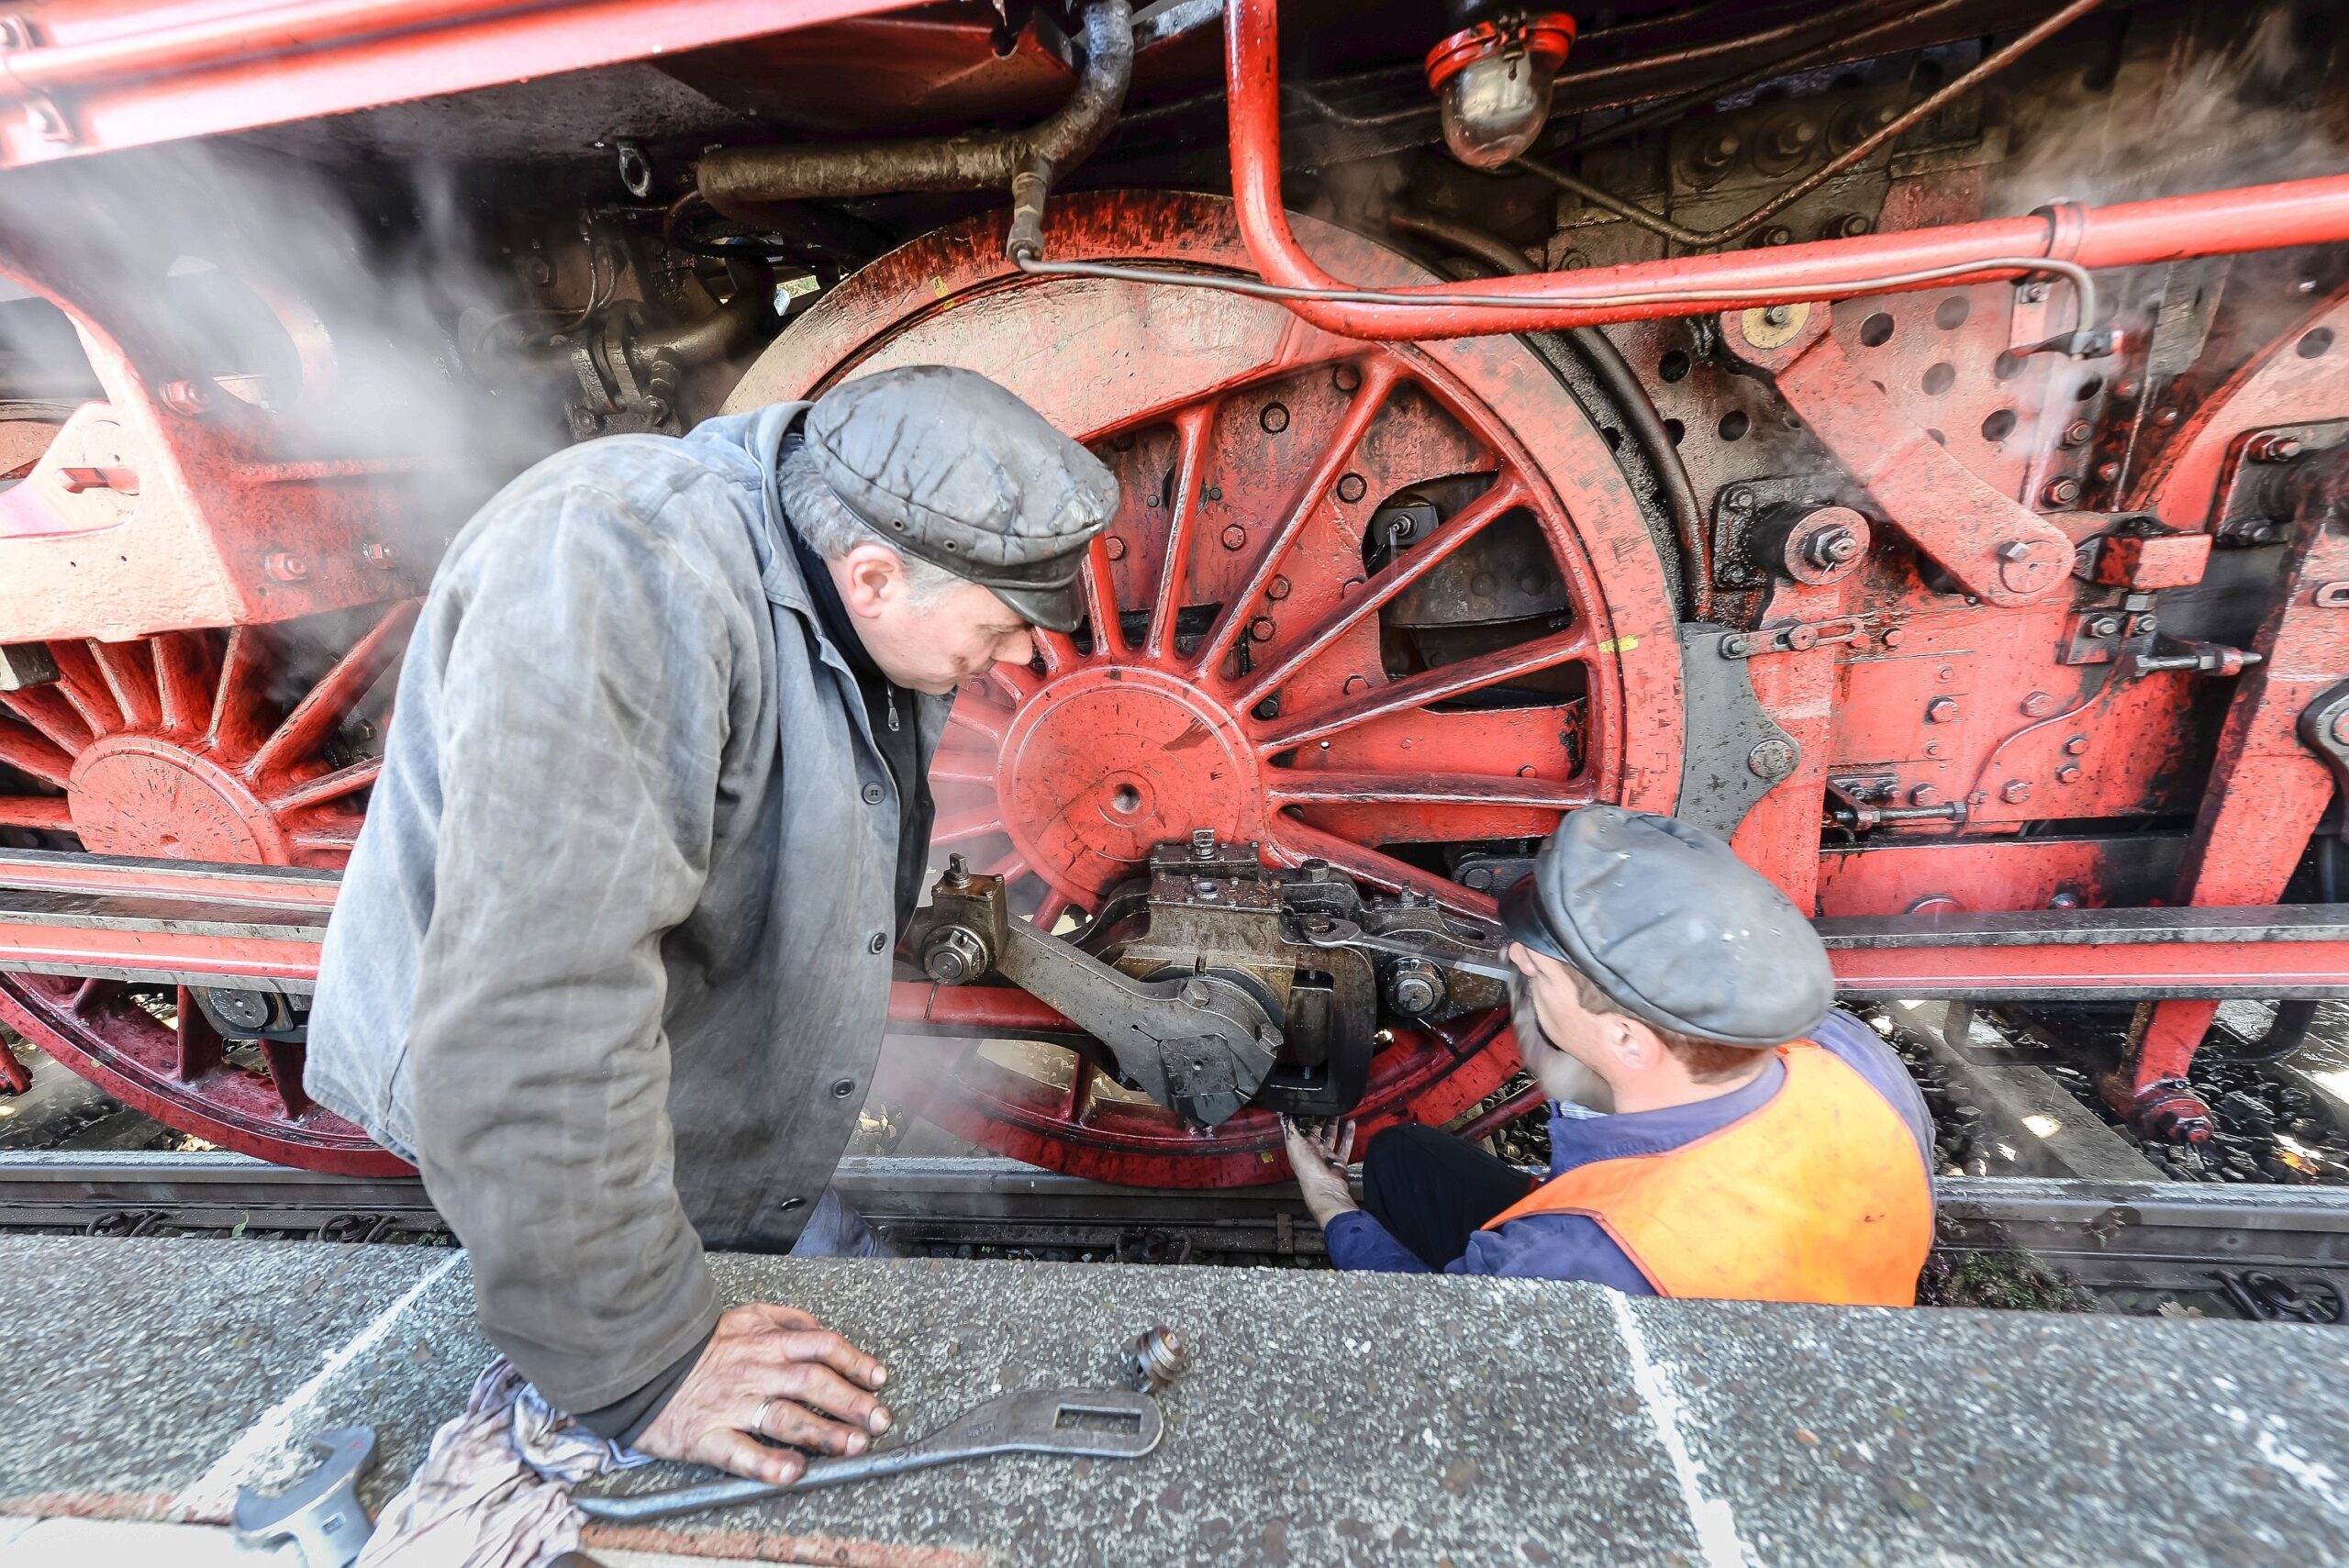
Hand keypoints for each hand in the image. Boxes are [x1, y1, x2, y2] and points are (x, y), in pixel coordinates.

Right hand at [635, 1303, 891, 1483]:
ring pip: (786, 1417)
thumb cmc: (697, 1347)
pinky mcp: (706, 1436)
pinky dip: (768, 1464)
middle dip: (852, 1402)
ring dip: (824, 1432)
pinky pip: (741, 1452)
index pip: (822, 1346)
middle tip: (879, 1420)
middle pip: (813, 1383)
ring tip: (853, 1445)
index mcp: (765, 1341)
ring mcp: (732, 1404)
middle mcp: (754, 1371)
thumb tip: (819, 1328)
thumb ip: (784, 1319)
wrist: (640, 1366)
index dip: (855, 1362)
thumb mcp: (742, 1316)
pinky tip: (793, 1472)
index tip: (879, 1379)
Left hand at [1279, 1116, 1359, 1227]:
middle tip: (1325, 1105)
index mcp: (1299, 1147)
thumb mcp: (1294, 1142)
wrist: (1325, 1186)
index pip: (1301, 1129)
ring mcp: (1326, 1156)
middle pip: (1317, 1132)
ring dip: (1334, 1124)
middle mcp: (1312, 1151)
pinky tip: (1351, 1122)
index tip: (1309, 1103)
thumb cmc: (1306, 1166)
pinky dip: (1348, 1134)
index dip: (1305, 1117)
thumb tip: (1281, 1112)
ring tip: (1338, 1110)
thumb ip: (1289, 1127)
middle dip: (1320, 1119)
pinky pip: (1345, 1145)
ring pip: (1331, 1136)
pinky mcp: (1339, 1161)